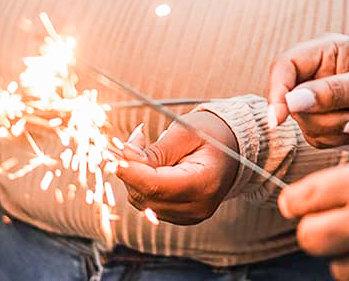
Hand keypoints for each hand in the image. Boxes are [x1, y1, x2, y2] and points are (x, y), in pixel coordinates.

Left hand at [114, 112, 240, 224]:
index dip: (129, 170)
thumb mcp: (187, 132)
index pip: (155, 185)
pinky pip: (149, 203)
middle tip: (135, 139)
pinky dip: (142, 184)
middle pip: (145, 195)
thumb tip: (122, 159)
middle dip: (130, 169)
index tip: (114, 152)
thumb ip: (155, 150)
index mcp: (204, 184)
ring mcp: (189, 215)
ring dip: (134, 176)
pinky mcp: (181, 216)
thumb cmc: (214, 135)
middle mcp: (197, 207)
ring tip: (145, 147)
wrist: (235, 149)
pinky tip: (152, 165)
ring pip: (142, 201)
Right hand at [266, 35, 348, 148]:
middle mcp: (316, 71)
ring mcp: (316, 95)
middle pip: (292, 101)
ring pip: (304, 123)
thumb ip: (332, 92)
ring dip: (335, 130)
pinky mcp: (322, 117)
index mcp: (325, 50)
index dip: (276, 91)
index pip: (284, 66)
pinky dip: (339, 139)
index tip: (279, 119)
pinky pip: (316, 136)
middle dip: (324, 119)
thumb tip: (292, 101)